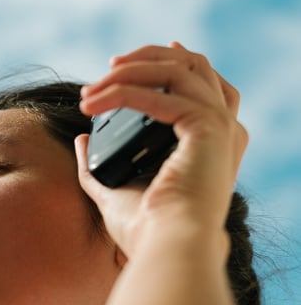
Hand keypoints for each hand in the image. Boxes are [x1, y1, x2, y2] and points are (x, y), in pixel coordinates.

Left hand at [77, 43, 248, 258]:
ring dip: (133, 70)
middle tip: (109, 67)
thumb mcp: (114, 192)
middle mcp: (224, 133)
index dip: (179, 64)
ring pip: (180, 70)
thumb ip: (97, 166)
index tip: (142, 56)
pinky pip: (163, 93)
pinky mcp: (207, 128)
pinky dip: (126, 92)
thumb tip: (81, 139)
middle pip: (195, 69)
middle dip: (150, 59)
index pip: (205, 88)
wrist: (166, 248)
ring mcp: (220, 128)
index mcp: (213, 148)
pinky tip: (98, 101)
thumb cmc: (146, 231)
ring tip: (95, 86)